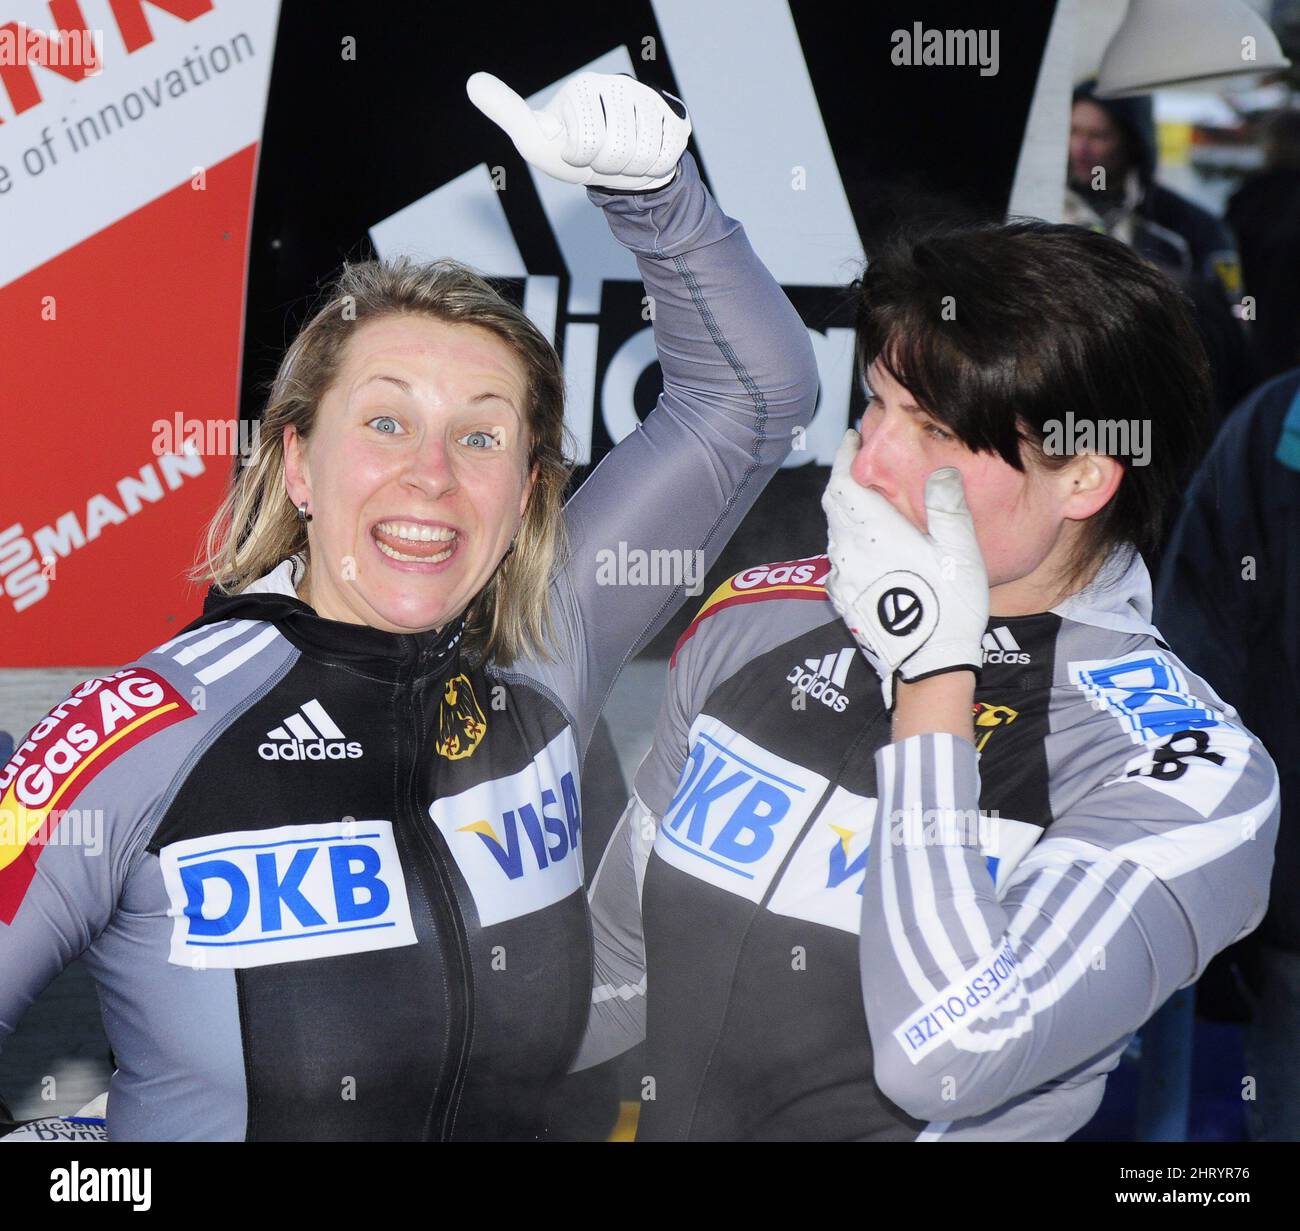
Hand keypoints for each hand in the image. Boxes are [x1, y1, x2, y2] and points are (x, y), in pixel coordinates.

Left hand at [466, 70, 690, 191]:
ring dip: (631, 169)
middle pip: (616, 149)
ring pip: (643, 156)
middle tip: (602, 157)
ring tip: (623, 157)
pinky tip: (645, 155)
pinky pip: (665, 157)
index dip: (581, 157)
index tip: (575, 148)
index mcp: (584, 87)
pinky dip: (654, 168)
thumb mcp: (536, 138)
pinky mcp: (675, 118)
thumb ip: (508, 112)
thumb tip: (472, 81)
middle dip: (608, 166)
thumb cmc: (573, 152)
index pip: (585, 141)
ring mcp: (650, 100)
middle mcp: (619, 85)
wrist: (619, 170)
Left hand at [821, 429, 987, 709]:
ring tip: (869, 506)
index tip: (850, 438)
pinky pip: (840, 561)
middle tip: (860, 468)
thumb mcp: (959, 550)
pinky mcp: (845, 601)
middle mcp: (848, 551)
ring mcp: (843, 579)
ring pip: (835, 534)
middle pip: (834, 507)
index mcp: (872, 532)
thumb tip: (938, 471)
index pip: (842, 483)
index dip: (843, 457)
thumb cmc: (949, 605)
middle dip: (845, 482)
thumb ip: (947, 506)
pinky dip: (849, 544)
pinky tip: (870, 549)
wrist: (928, 665)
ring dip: (847, 514)